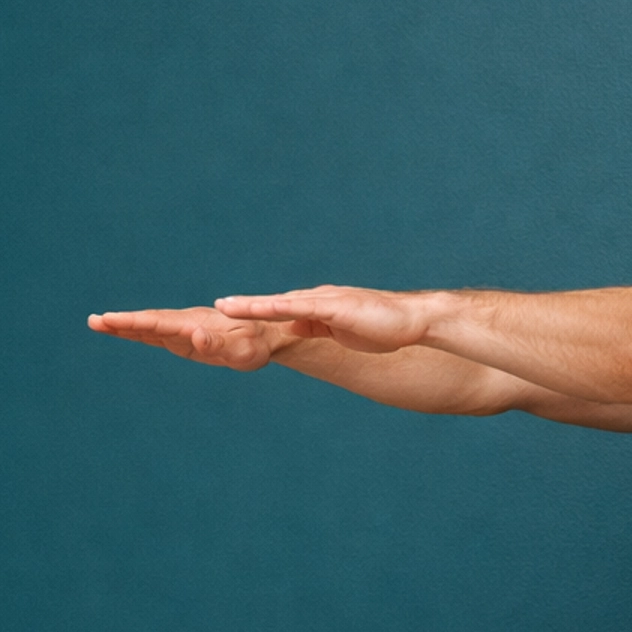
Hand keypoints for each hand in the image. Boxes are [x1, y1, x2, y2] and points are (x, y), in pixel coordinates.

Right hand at [86, 306, 287, 369]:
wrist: (265, 335)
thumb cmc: (255, 344)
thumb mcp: (241, 349)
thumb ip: (219, 343)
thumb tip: (197, 337)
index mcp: (195, 324)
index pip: (159, 323)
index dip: (134, 322)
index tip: (111, 319)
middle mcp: (185, 323)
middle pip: (147, 321)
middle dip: (120, 322)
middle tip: (93, 321)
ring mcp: (182, 329)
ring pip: (148, 326)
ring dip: (123, 326)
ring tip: (96, 323)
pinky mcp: (183, 338)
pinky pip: (155, 334)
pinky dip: (136, 332)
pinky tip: (119, 331)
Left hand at [213, 285, 429, 354]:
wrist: (413, 321)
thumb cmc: (384, 328)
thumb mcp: (341, 332)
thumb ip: (317, 327)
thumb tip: (292, 326)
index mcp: (320, 307)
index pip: (283, 309)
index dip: (256, 311)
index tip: (232, 313)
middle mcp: (319, 299)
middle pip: (275, 302)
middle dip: (246, 306)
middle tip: (218, 306)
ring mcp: (326, 301)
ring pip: (282, 302)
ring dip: (253, 305)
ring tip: (225, 306)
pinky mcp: (335, 308)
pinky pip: (302, 308)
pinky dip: (279, 307)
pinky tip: (261, 308)